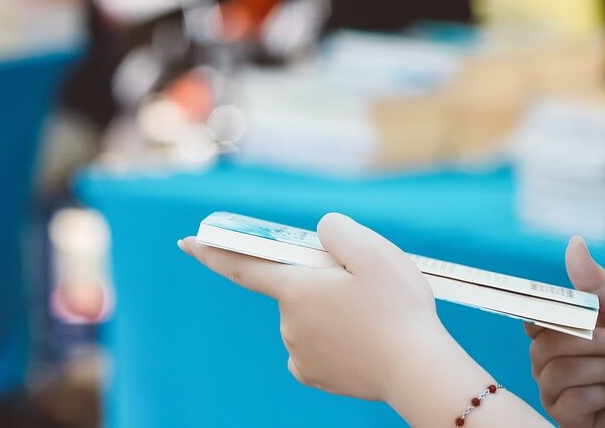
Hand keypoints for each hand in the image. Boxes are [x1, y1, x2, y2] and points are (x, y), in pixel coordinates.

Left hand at [180, 213, 448, 401]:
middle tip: (364, 281)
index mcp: (296, 289)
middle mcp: (288, 323)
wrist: (417, 369)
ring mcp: (299, 352)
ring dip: (332, 308)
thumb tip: (321, 234)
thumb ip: (337, 230)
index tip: (187, 240)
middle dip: (320, 279)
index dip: (213, 250)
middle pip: (295, 287)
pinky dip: (333, 336)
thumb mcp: (373, 250)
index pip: (243, 264)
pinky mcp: (315, 375)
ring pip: (309, 315)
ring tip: (374, 313)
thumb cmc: (397, 308)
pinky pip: (315, 344)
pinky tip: (361, 337)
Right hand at [527, 237, 604, 427]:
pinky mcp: (566, 419)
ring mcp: (554, 391)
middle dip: (594, 341)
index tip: (574, 311)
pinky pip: (571, 402)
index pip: (532, 316)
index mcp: (557, 330)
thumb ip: (593, 281)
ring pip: (558, 372)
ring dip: (604, 369)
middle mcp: (548, 360)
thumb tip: (574, 243)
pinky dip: (604, 394)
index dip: (545, 312)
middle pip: (546, 343)